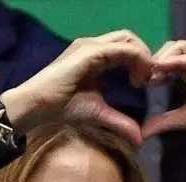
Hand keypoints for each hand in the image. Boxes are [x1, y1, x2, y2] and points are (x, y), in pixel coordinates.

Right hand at [0, 30, 152, 143]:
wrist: (37, 105)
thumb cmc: (61, 108)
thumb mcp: (98, 114)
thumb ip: (120, 122)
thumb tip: (139, 138)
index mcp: (95, 56)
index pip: (126, 47)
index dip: (141, 61)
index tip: (145, 84)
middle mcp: (94, 46)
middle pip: (129, 38)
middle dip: (145, 56)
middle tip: (149, 81)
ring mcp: (91, 46)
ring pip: (128, 39)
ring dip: (143, 57)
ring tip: (143, 81)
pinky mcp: (90, 52)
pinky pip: (122, 49)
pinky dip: (136, 60)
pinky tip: (137, 80)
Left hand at [142, 41, 185, 161]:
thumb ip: (166, 121)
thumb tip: (142, 132)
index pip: (169, 57)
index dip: (153, 66)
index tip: (141, 82)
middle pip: (173, 47)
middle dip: (156, 59)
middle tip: (145, 77)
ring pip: (184, 47)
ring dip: (166, 57)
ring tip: (154, 72)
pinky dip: (182, 61)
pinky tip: (169, 68)